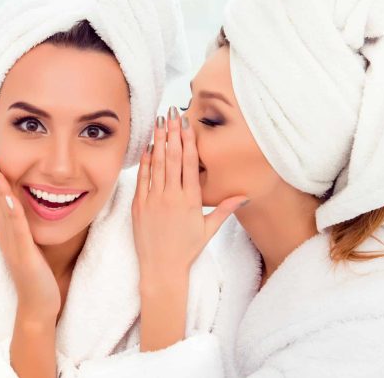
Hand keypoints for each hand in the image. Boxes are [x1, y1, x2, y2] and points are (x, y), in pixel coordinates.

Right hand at [0, 157, 59, 319]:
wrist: (39, 305)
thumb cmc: (38, 275)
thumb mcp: (30, 246)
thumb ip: (26, 230)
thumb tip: (29, 212)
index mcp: (8, 234)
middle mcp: (6, 237)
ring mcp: (13, 245)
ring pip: (3, 212)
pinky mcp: (23, 254)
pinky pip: (17, 229)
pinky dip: (11, 211)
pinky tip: (8, 196)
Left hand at [132, 107, 247, 284]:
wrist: (161, 269)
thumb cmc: (186, 250)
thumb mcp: (209, 230)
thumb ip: (225, 209)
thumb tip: (244, 195)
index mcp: (190, 200)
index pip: (189, 163)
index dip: (188, 141)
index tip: (188, 123)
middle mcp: (171, 197)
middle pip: (172, 158)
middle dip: (173, 133)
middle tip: (173, 112)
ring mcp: (153, 200)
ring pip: (157, 164)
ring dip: (158, 141)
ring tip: (159, 122)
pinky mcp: (139, 207)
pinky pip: (142, 179)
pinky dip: (145, 162)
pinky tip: (148, 147)